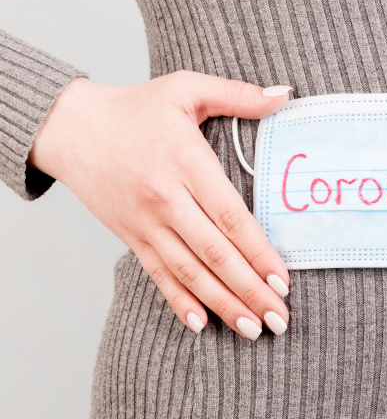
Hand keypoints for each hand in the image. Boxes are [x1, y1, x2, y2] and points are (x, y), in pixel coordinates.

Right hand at [29, 72, 293, 338]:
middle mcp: (166, 199)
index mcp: (185, 163)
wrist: (70, 126)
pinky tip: (201, 324)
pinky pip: (157, 275)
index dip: (259, 252)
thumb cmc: (135, 108)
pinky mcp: (130, 236)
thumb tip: (284, 94)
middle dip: (250, 290)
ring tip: (253, 329)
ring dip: (223, 304)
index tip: (283, 279)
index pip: (231, 217)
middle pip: (215, 253)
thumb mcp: (186, 89)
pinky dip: (179, 301)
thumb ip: (238, 95)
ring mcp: (146, 222)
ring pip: (190, 272)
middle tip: (280, 318)